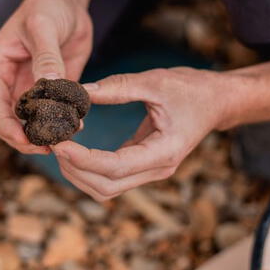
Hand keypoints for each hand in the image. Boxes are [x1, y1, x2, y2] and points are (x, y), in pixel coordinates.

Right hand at [0, 0, 92, 153]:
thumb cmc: (46, 6)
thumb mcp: (44, 28)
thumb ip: (46, 57)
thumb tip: (49, 86)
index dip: (6, 126)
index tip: (23, 140)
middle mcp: (9, 81)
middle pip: (8, 120)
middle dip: (24, 137)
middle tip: (47, 148)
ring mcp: (29, 87)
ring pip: (30, 121)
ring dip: (44, 133)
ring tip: (65, 139)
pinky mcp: (51, 89)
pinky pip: (53, 113)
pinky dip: (62, 123)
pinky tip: (79, 125)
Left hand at [52, 67, 230, 200]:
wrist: (217, 101)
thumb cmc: (191, 89)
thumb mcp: (155, 81)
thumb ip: (117, 87)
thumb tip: (80, 91)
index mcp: (164, 152)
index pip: (115, 167)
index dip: (82, 159)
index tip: (59, 144)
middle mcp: (157, 169)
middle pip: (105, 187)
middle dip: (74, 170)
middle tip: (52, 144)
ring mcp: (149, 171)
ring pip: (105, 188)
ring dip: (78, 173)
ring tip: (59, 146)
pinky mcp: (141, 165)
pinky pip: (109, 177)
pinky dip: (87, 167)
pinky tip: (72, 147)